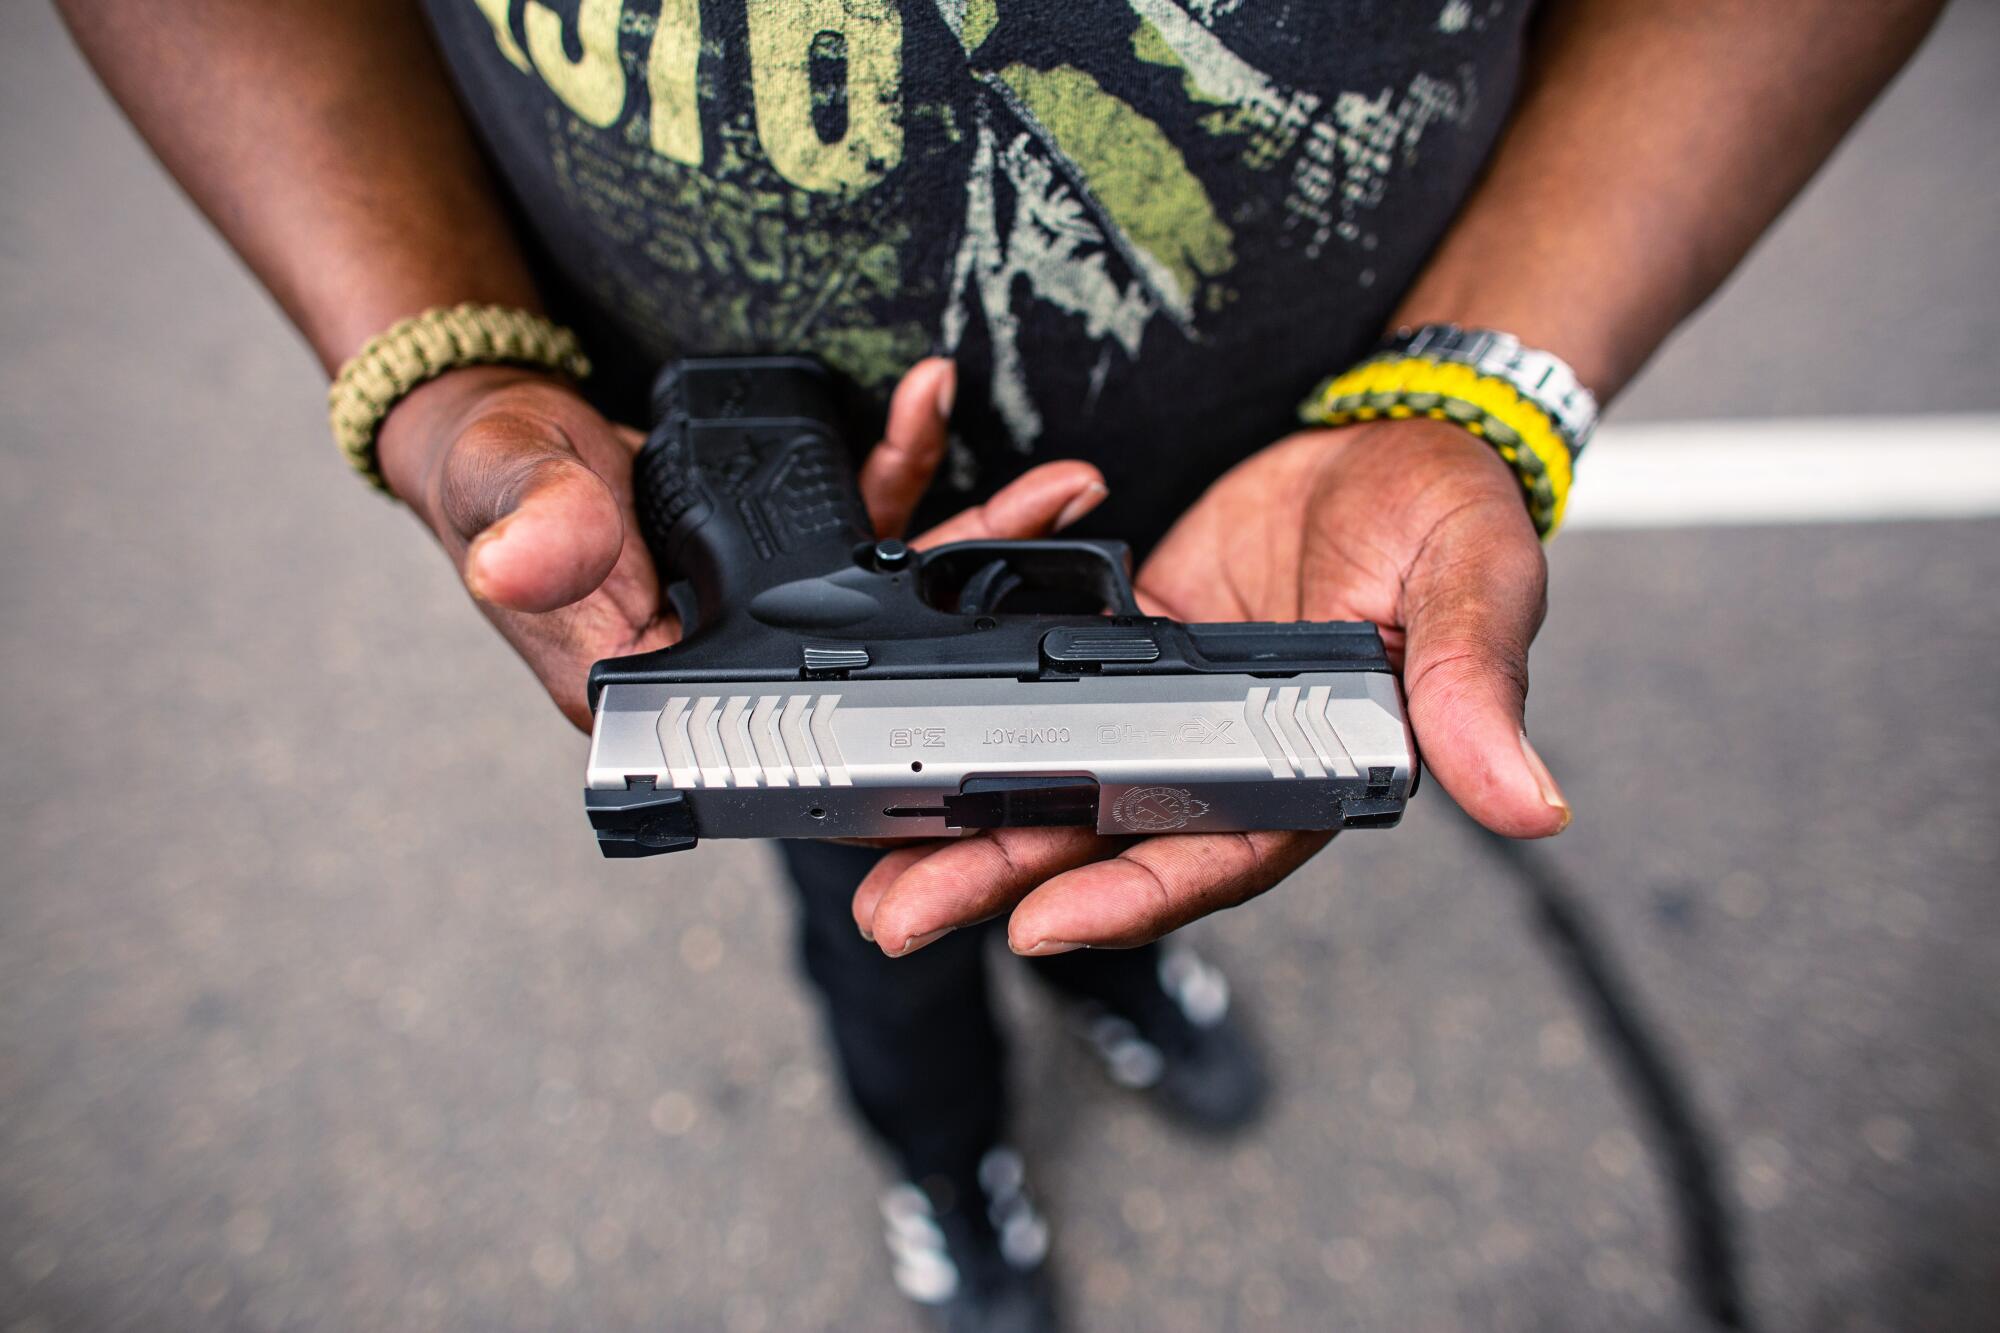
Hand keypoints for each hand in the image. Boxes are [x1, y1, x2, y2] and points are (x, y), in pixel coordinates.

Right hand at [374, 359, 1107, 728]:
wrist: (503, 432)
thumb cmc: (491, 482)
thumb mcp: (502, 491)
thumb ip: (528, 523)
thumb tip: (524, 564)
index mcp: (657, 692)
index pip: (791, 726)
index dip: (892, 721)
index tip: (983, 695)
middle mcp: (730, 661)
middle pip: (877, 659)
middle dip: (980, 615)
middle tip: (1064, 560)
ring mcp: (769, 606)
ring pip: (893, 585)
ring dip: (979, 531)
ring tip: (1060, 484)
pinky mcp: (785, 551)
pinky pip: (866, 511)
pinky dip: (908, 460)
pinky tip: (934, 401)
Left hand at [852, 418, 1569, 957]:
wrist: (1395, 438)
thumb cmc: (1450, 518)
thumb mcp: (1473, 588)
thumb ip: (1475, 691)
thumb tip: (1530, 805)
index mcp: (1314, 768)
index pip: (1216, 853)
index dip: (1131, 895)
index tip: (1039, 923)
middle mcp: (1233, 756)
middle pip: (1106, 839)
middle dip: (1002, 880)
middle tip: (897, 918)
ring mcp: (1174, 709)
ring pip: (1060, 782)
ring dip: (971, 820)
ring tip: (874, 863)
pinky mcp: (1131, 653)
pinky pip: (1047, 698)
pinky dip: (983, 721)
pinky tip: (910, 739)